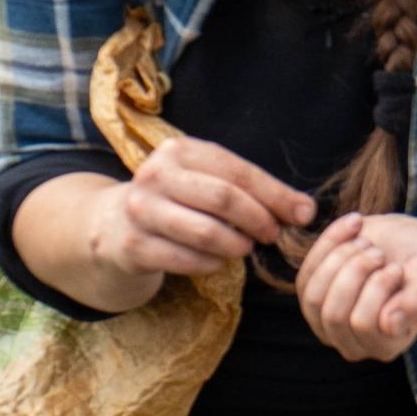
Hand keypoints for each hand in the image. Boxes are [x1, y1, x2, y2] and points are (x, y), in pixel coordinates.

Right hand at [84, 137, 313, 279]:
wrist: (110, 226)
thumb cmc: (175, 202)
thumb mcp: (205, 183)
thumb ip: (252, 191)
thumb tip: (306, 211)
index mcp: (179, 151)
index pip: (238, 171)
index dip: (276, 194)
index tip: (303, 214)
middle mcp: (156, 175)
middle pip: (224, 199)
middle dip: (259, 220)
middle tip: (273, 235)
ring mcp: (140, 210)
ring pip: (206, 232)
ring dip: (236, 245)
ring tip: (244, 248)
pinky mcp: (132, 245)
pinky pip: (187, 260)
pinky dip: (211, 264)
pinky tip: (215, 262)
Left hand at [295, 213, 416, 360]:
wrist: (402, 246)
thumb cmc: (416, 267)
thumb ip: (414, 303)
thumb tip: (390, 326)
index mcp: (385, 347)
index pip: (364, 324)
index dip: (377, 288)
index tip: (397, 268)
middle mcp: (351, 344)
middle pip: (334, 314)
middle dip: (355, 273)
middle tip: (379, 252)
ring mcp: (325, 324)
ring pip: (314, 297)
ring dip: (339, 260)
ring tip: (366, 242)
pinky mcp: (310, 297)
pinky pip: (306, 274)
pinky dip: (328, 243)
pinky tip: (354, 226)